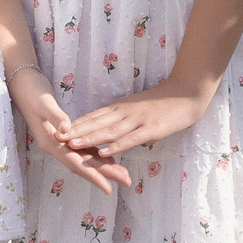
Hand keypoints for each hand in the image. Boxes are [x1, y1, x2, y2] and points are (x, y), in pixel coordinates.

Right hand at [7, 66, 127, 188]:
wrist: (21, 84)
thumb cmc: (31, 92)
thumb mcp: (43, 103)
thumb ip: (55, 116)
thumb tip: (67, 130)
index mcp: (51, 142)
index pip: (75, 162)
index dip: (92, 174)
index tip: (108, 187)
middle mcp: (56, 146)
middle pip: (83, 164)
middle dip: (105, 173)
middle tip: (126, 181)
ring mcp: (60, 142)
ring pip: (85, 158)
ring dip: (103, 166)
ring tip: (123, 174)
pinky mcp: (64, 134)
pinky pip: (83, 149)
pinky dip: (96, 155)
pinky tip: (108, 158)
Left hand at [59, 80, 209, 173]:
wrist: (188, 92)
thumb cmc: (165, 102)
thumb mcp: (140, 110)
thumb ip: (126, 121)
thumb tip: (114, 134)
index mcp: (121, 108)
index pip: (93, 116)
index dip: (75, 124)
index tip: (57, 129)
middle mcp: (125, 112)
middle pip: (95, 123)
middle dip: (74, 131)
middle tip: (55, 137)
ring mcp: (137, 120)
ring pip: (109, 130)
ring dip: (89, 138)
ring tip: (72, 144)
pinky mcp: (151, 128)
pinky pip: (130, 138)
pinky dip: (116, 145)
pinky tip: (104, 151)